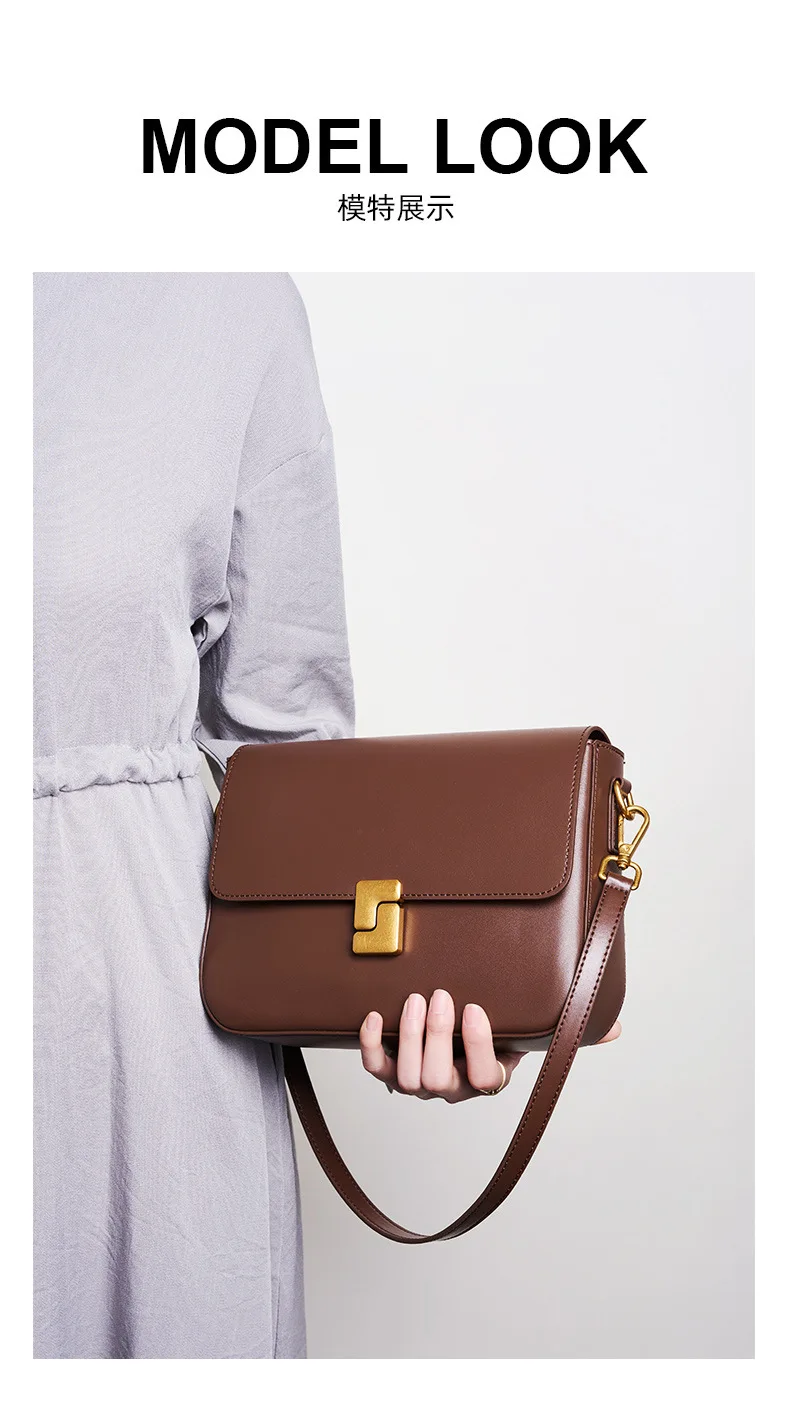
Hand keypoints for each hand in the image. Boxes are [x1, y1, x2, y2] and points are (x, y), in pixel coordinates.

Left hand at [360, 990, 620, 1102]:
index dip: (476, 1047)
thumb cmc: (498, 1027)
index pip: (484, 1080)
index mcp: (488, 1078)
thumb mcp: (533, 1028)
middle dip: (437, 1036)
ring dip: (408, 1037)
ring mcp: (421, 1081)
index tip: (475, 1008)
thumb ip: (571, 1027)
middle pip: (438, 1080)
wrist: (453, 1029)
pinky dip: (369, 1045)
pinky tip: (372, 1016)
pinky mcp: (391, 1070)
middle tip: (440, 994)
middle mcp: (453, 1087)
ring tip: (415, 999)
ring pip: (408, 1078)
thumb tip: (615, 1028)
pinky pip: (376, 1069)